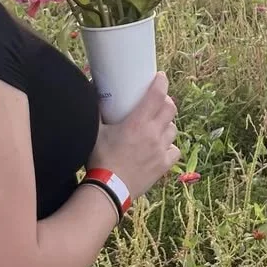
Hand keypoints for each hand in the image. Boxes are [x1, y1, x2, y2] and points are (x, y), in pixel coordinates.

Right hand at [87, 72, 180, 202]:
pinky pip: (174, 150)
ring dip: (167, 123)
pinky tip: (160, 147)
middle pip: (170, 108)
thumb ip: (96, 112)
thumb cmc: (100, 159)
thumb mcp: (95, 131)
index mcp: (137, 122)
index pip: (157, 95)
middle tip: (157, 101)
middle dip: (165, 101)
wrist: (109, 189)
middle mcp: (153, 133)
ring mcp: (160, 150)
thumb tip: (92, 93)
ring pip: (173, 128)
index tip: (160, 77)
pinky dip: (169, 146)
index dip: (161, 82)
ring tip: (157, 125)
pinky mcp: (163, 165)